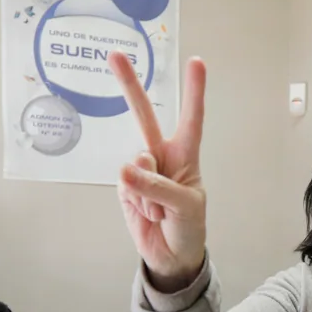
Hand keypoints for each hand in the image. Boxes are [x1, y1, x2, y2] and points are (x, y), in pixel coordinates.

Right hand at [110, 51, 207, 291]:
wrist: (172, 257)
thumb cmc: (189, 227)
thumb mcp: (185, 207)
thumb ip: (157, 187)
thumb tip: (125, 168)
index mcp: (186, 155)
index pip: (191, 119)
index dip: (194, 91)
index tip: (197, 62)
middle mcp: (161, 156)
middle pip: (144, 116)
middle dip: (130, 86)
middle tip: (114, 54)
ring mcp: (140, 170)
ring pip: (134, 165)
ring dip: (147, 193)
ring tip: (161, 212)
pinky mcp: (125, 187)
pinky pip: (125, 185)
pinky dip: (137, 203)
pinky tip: (147, 214)